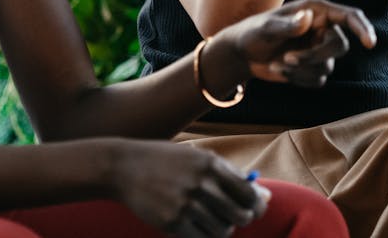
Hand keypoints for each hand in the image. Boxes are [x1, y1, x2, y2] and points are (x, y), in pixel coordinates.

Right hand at [108, 139, 266, 237]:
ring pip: (222, 230)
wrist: (123, 167)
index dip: (255, 205)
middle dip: (241, 220)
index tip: (251, 209)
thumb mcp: (196, 158)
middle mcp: (201, 183)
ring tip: (208, 219)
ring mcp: (186, 203)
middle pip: (240, 215)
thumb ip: (229, 174)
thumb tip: (264, 195)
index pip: (248, 193)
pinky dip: (202, 236)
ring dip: (220, 229)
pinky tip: (194, 226)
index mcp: (211, 163)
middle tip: (231, 218)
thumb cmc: (166, 162)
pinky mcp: (172, 221)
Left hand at [215, 0, 376, 86]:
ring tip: (277, 63)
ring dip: (301, 69)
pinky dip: (298, 79)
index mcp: (316, 11)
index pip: (349, 16)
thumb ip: (287, 25)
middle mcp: (323, 29)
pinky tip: (280, 69)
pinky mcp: (314, 68)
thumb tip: (308, 18)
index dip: (362, 28)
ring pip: (327, 66)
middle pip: (339, 46)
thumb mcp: (266, 28)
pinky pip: (318, 80)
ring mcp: (320, 50)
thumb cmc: (253, 33)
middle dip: (314, 56)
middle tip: (288, 59)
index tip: (369, 43)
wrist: (243, 54)